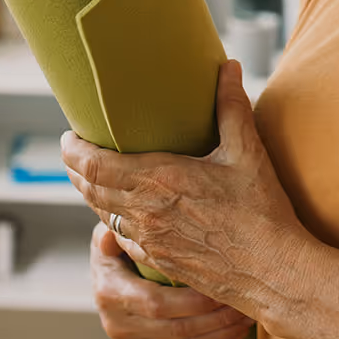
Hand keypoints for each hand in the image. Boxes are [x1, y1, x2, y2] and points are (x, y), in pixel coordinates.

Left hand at [61, 59, 314, 319]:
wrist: (270, 270)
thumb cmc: (260, 211)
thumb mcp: (248, 152)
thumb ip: (232, 107)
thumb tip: (229, 68)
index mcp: (160, 180)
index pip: (95, 165)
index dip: (73, 151)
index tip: (68, 136)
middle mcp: (145, 212)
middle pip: (89, 189)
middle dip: (75, 168)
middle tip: (74, 151)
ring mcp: (150, 240)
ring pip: (103, 214)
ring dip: (91, 193)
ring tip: (92, 176)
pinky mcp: (160, 260)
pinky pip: (122, 237)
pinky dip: (112, 219)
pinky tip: (123, 214)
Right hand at [89, 220, 255, 338]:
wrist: (105, 275)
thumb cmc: (119, 245)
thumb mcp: (112, 231)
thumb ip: (120, 230)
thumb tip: (116, 230)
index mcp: (111, 292)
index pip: (158, 304)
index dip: (194, 300)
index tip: (225, 286)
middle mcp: (118, 325)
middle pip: (178, 330)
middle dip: (218, 319)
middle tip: (248, 302)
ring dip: (222, 336)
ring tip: (248, 318)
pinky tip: (236, 338)